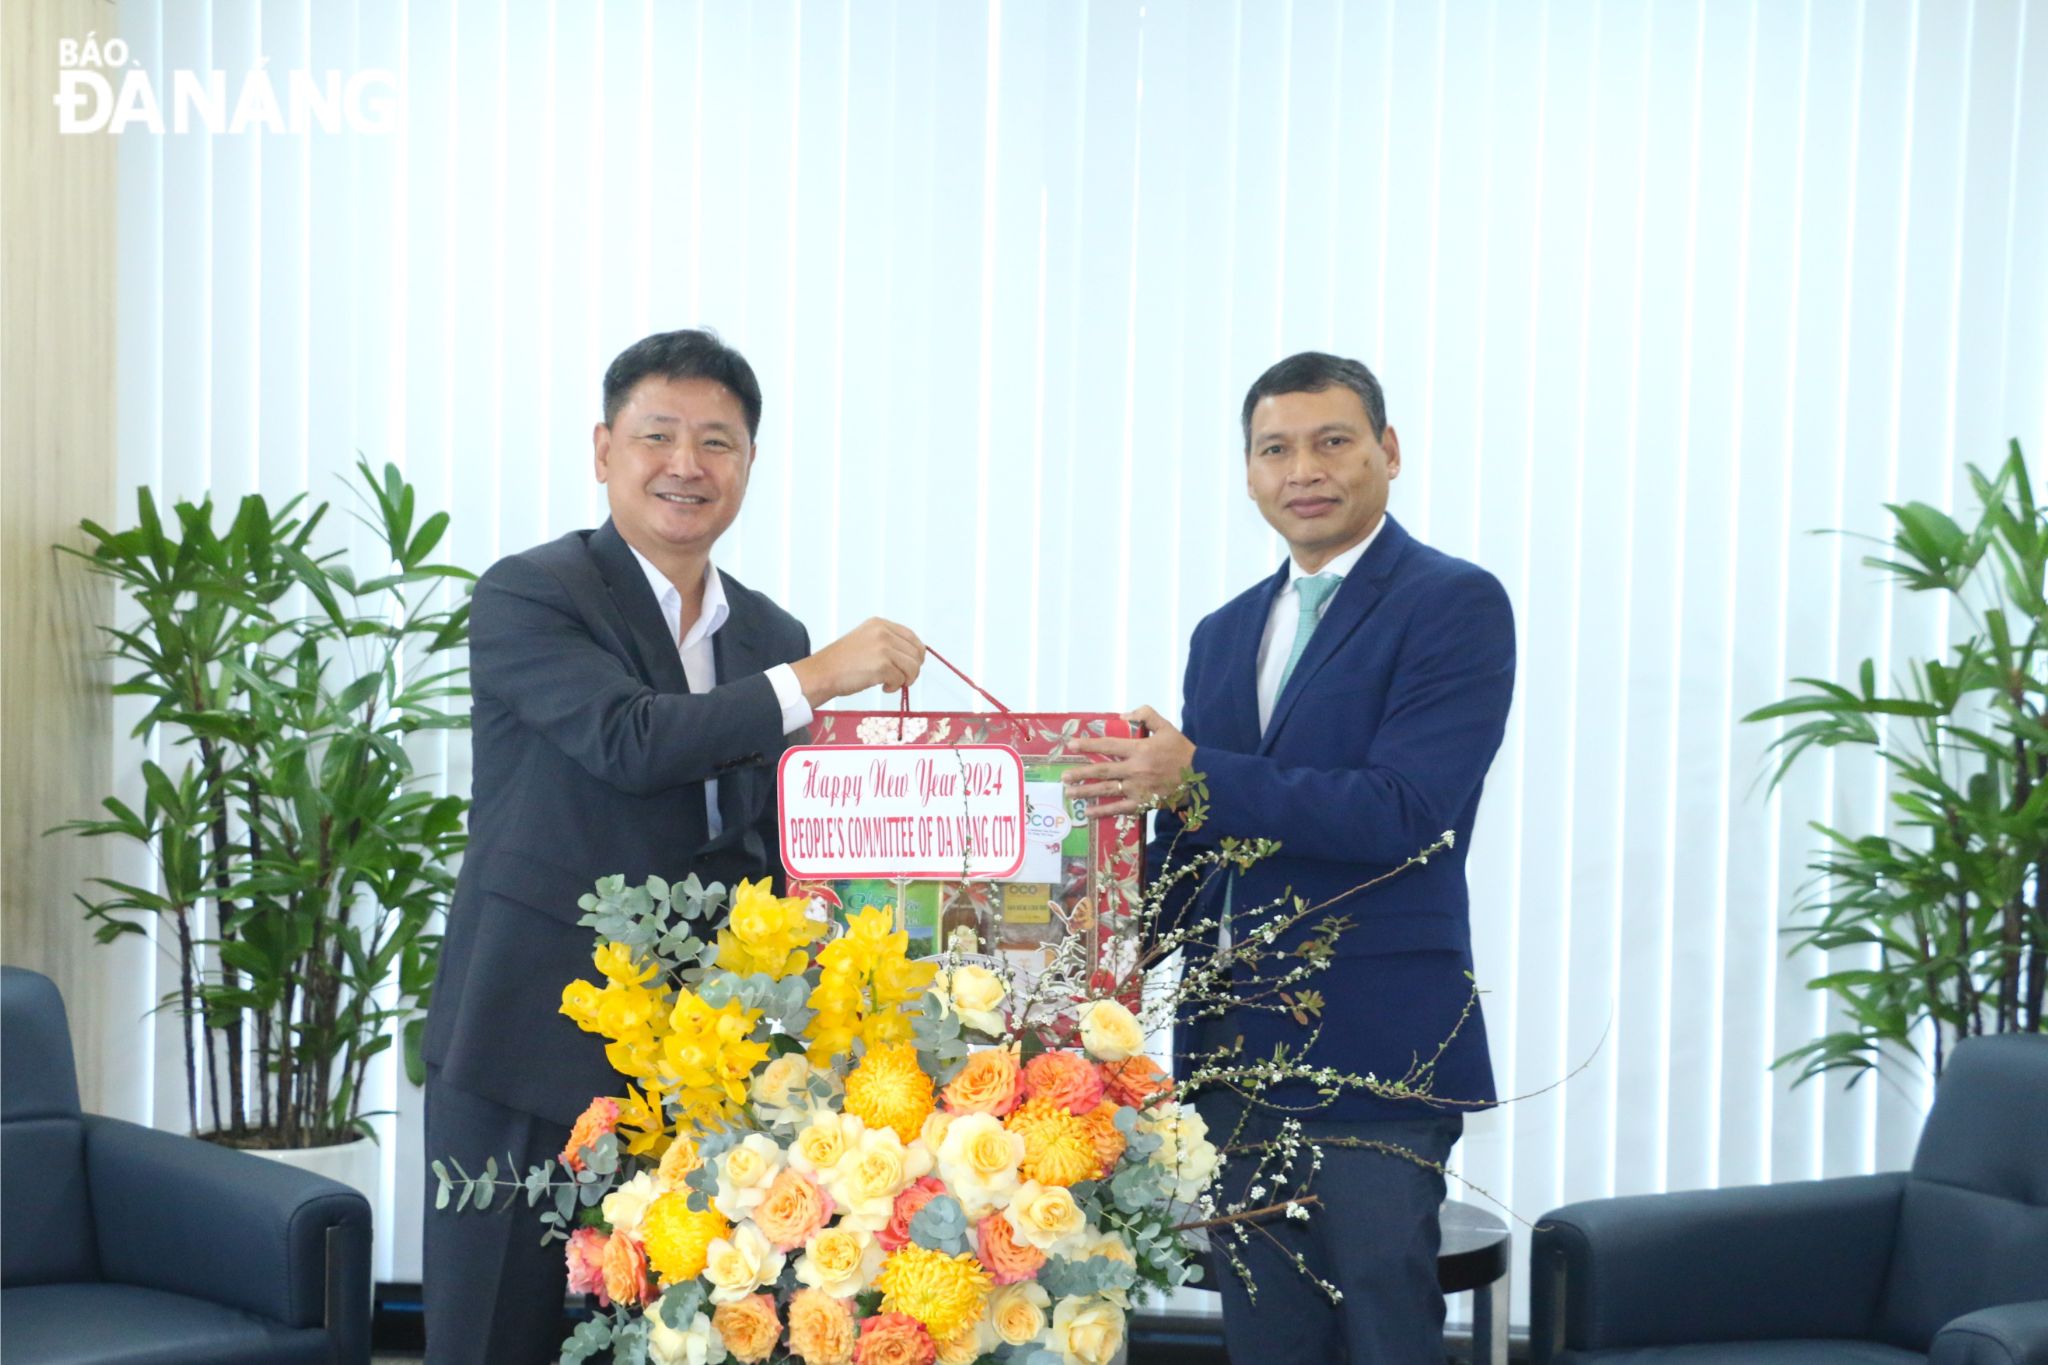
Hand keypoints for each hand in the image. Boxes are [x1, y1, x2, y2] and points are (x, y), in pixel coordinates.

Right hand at [791, 618, 925, 705]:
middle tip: (902, 679)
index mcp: (879, 624)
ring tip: (891, 683)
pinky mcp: (882, 666)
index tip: (912, 665)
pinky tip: (883, 687)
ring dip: (905, 679)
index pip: (912, 637)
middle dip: (913, 669)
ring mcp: (883, 648)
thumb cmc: (841, 662)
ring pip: (912, 667)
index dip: (916, 654)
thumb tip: (911, 656)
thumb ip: (887, 642)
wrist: (823, 673)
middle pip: (916, 653)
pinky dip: (895, 687)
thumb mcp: (865, 640)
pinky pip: (901, 679)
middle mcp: (883, 632)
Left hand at [1062, 706, 1195, 817]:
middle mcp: (1135, 770)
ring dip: (1086, 792)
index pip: (1108, 746)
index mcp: (1140, 750)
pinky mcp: (1142, 803)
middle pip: (1102, 771)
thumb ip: (1146, 715)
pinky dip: (1103, 811)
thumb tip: (1123, 715)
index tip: (1071, 745)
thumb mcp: (1166, 727)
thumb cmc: (1181, 751)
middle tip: (1064, 776)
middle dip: (1080, 773)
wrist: (1201, 778)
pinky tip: (1088, 813)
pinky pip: (1119, 808)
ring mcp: (1137, 788)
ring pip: (1106, 790)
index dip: (1089, 745)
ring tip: (1069, 793)